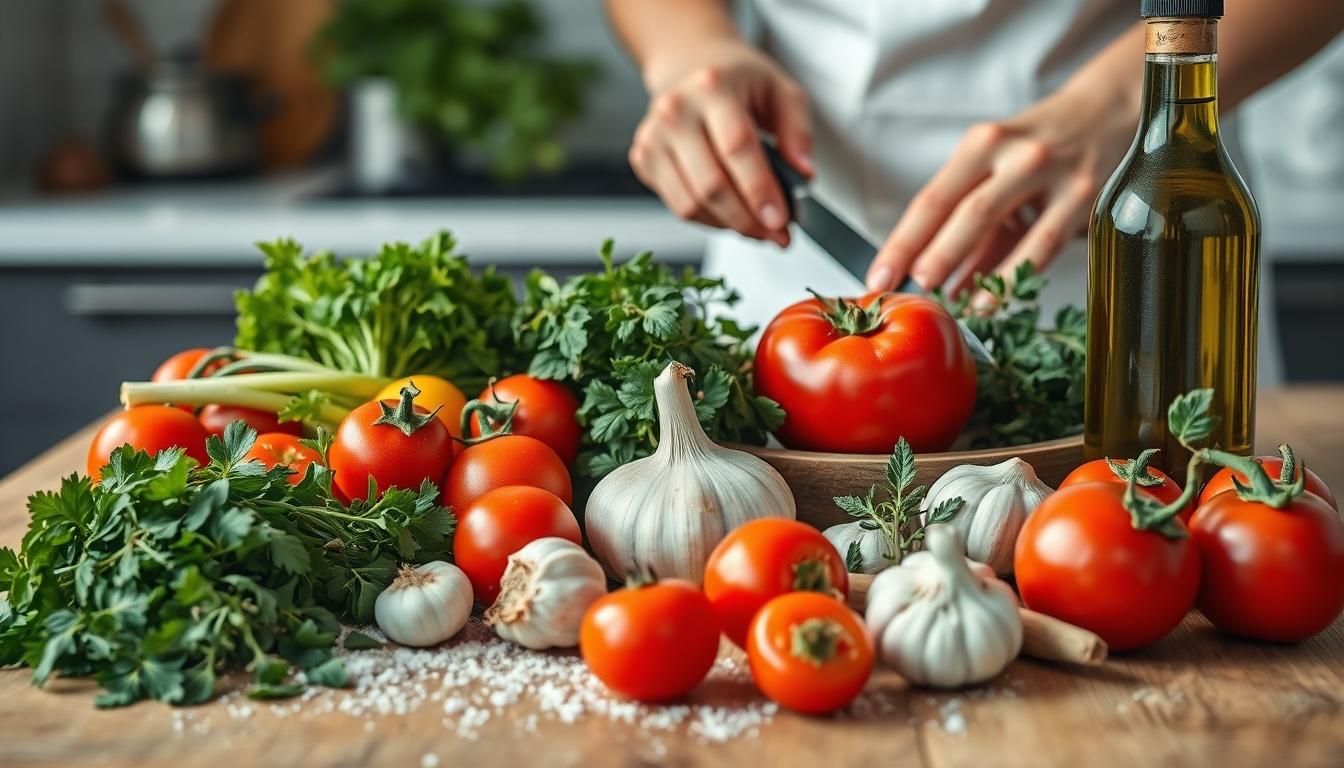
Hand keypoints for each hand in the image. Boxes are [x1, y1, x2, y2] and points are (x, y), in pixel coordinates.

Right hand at [629, 41, 812, 245]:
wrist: (692, 68)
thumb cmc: (740, 84)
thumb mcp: (782, 92)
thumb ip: (798, 132)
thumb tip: (803, 175)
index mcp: (712, 87)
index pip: (736, 148)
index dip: (759, 190)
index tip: (780, 220)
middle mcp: (675, 110)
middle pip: (711, 184)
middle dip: (748, 220)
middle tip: (776, 234)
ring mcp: (652, 136)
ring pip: (691, 204)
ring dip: (730, 226)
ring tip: (757, 227)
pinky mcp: (643, 159)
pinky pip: (679, 207)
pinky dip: (710, 220)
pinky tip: (731, 214)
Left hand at [866, 81, 1135, 297]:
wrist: (1109, 108)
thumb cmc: (1042, 146)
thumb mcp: (1000, 172)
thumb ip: (972, 228)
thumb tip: (942, 284)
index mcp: (981, 145)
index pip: (931, 200)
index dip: (902, 242)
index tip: (878, 277)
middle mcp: (1012, 154)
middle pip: (960, 211)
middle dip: (928, 255)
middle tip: (906, 290)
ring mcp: (1050, 172)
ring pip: (998, 223)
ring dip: (966, 267)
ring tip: (944, 299)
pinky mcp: (1083, 194)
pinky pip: (1043, 243)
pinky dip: (1013, 275)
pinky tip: (991, 299)